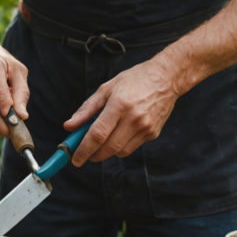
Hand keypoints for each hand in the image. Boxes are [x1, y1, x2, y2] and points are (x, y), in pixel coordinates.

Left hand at [64, 59, 185, 164]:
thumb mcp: (106, 88)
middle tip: (83, 154)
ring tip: (100, 141)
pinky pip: (131, 147)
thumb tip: (69, 126)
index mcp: (120, 104)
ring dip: (105, 152)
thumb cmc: (135, 80)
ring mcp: (146, 127)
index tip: (75, 158)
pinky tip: (117, 134)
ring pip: (119, 152)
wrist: (167, 78)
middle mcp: (134, 118)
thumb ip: (87, 109)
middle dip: (92, 155)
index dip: (84, 149)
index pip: (98, 134)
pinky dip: (119, 147)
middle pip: (108, 148)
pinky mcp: (153, 133)